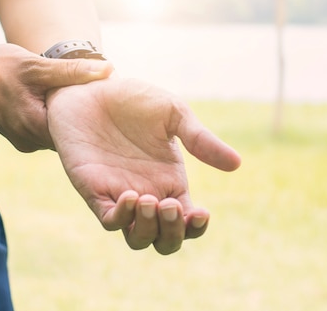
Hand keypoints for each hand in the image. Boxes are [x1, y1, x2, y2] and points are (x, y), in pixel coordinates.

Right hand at [0, 43, 112, 151]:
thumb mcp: (37, 65)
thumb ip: (72, 72)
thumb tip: (109, 69)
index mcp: (33, 127)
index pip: (76, 132)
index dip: (93, 118)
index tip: (108, 103)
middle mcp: (29, 141)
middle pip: (68, 135)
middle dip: (82, 118)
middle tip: (100, 98)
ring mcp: (23, 141)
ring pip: (57, 133)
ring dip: (67, 117)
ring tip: (83, 98)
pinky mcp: (19, 136)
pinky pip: (45, 130)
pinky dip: (53, 117)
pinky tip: (60, 101)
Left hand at [46, 77, 240, 253]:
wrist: (90, 87)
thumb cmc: (133, 99)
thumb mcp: (173, 113)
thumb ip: (200, 139)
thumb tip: (236, 164)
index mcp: (170, 181)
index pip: (188, 222)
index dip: (196, 227)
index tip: (201, 213)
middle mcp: (148, 194)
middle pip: (165, 240)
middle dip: (172, 234)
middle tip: (170, 205)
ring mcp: (120, 195)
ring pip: (138, 238)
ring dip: (148, 230)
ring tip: (150, 201)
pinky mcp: (94, 190)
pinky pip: (109, 220)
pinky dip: (121, 217)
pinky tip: (129, 196)